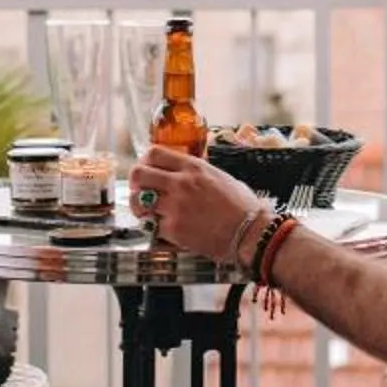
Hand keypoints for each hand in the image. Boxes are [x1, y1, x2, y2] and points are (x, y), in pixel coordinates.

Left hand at [130, 144, 261, 261]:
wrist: (251, 233)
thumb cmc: (242, 207)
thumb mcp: (220, 177)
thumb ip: (198, 173)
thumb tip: (184, 174)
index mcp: (193, 167)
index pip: (153, 153)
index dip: (144, 161)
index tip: (146, 169)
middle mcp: (180, 183)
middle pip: (139, 174)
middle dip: (134, 183)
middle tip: (140, 191)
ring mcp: (175, 206)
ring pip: (138, 201)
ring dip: (139, 207)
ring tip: (146, 213)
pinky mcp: (173, 229)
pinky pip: (151, 225)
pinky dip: (154, 228)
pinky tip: (163, 230)